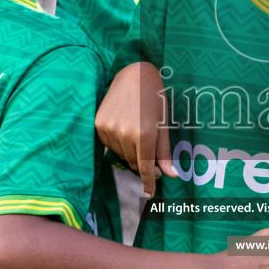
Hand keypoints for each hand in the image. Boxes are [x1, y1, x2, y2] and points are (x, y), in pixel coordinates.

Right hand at [95, 62, 173, 194]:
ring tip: (135, 131)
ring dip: (128, 151)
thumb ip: (164, 152)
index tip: (151, 193)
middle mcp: (125, 134)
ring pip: (119, 154)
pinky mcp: (98, 124)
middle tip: (148, 149)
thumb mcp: (163, 125)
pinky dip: (117, 142)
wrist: (134, 75)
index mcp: (145, 135)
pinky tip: (123, 127)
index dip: (148, 182)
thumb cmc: (154, 99)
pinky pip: (108, 144)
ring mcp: (109, 129)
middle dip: (141, 162)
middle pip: (132, 162)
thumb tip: (171, 175)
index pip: (144, 168)